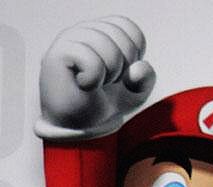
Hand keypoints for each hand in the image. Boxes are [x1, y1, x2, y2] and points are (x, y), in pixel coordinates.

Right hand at [36, 16, 155, 138]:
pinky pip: (91, 60)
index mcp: (102, 32)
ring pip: (107, 47)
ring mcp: (69, 38)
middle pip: (119, 36)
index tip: (121, 73)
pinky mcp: (58, 52)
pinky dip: (95, 79)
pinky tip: (83, 85)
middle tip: (106, 82)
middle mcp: (84, 30)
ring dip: (109, 75)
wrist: (81, 125)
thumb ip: (146, 77)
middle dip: (122, 67)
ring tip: (95, 84)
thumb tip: (137, 68)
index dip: (134, 54)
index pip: (128, 27)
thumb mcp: (136, 92)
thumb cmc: (104, 102)